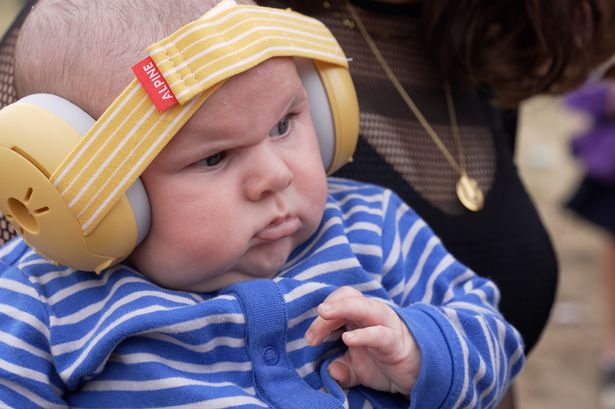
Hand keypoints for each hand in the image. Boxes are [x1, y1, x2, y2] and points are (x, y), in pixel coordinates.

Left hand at [305, 286, 420, 394]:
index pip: (337, 302)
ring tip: (324, 313)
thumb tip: (331, 371)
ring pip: (364, 307)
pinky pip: (380, 333)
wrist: (417, 372)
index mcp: (359, 316)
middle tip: (311, 336)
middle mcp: (371, 314)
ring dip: (342, 308)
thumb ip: (342, 370)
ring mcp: (385, 324)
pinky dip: (364, 334)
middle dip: (327, 310)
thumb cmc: (384, 362)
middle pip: (347, 297)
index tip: (310, 340)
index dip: (321, 318)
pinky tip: (349, 340)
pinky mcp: (395, 341)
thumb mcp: (357, 369)